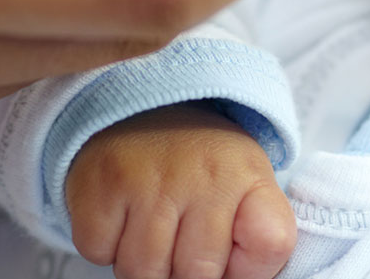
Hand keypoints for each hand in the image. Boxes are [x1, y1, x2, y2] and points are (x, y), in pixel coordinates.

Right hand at [66, 103, 297, 278]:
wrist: (142, 107)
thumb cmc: (199, 166)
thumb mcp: (247, 189)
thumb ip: (258, 241)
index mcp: (247, 176)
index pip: (271, 244)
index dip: (248, 268)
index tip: (229, 256)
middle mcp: (201, 175)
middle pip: (195, 275)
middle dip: (183, 274)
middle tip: (179, 242)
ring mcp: (146, 179)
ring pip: (141, 271)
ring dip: (142, 264)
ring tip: (150, 229)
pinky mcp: (99, 183)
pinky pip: (98, 251)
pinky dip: (104, 246)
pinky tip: (120, 216)